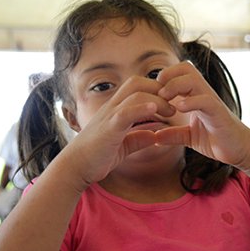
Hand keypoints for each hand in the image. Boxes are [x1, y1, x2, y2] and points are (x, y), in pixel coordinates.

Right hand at [56, 76, 172, 188]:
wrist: (75, 168)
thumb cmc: (96, 157)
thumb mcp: (123, 145)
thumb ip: (138, 138)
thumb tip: (155, 134)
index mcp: (115, 110)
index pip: (137, 87)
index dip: (156, 90)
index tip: (171, 103)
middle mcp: (112, 108)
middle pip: (137, 82)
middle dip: (159, 88)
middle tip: (174, 104)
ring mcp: (109, 116)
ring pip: (135, 94)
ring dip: (157, 100)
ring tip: (170, 111)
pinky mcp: (109, 129)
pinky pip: (126, 113)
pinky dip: (141, 109)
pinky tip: (154, 110)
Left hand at [155, 62, 249, 168]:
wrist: (240, 150)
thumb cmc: (216, 140)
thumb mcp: (189, 137)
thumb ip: (173, 134)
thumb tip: (154, 138)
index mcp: (195, 96)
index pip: (180, 72)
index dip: (164, 77)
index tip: (153, 92)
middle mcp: (203, 94)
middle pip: (186, 68)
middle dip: (168, 75)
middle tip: (157, 92)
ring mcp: (212, 102)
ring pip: (194, 79)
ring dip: (175, 85)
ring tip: (165, 98)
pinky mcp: (219, 113)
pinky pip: (205, 100)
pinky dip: (190, 102)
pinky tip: (179, 109)